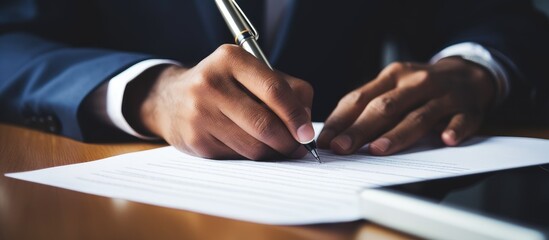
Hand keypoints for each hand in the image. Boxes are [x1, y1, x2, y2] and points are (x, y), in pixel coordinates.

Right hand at [131, 44, 313, 159]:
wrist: (172, 99)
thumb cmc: (225, 87)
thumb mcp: (253, 75)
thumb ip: (289, 91)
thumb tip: (305, 125)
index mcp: (231, 59)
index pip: (274, 90)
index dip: (296, 116)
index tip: (307, 133)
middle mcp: (211, 83)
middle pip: (265, 123)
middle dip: (288, 141)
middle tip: (297, 147)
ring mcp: (199, 112)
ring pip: (253, 146)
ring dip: (272, 152)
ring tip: (275, 147)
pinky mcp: (195, 139)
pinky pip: (237, 157)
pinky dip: (250, 156)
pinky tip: (248, 146)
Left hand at [317, 57, 495, 154]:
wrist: (468, 73)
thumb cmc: (420, 87)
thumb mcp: (393, 87)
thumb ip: (368, 106)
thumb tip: (335, 134)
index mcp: (392, 77)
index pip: (360, 98)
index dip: (341, 120)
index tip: (327, 140)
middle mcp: (415, 83)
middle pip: (384, 107)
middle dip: (360, 129)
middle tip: (343, 148)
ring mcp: (443, 95)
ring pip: (417, 116)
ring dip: (397, 134)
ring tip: (378, 149)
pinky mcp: (467, 109)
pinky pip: (460, 120)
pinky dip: (453, 129)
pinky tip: (446, 140)